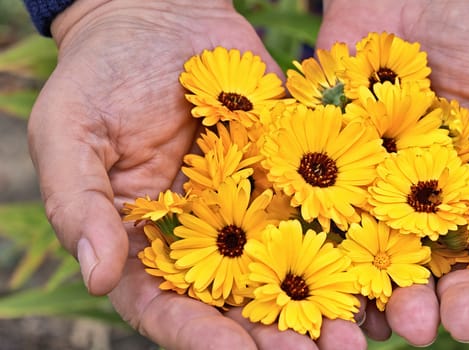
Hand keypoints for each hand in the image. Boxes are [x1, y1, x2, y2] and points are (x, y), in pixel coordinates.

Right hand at [27, 1, 365, 348]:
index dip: (201, 337)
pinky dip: (347, 245)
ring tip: (358, 332)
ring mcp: (251, 210)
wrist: (163, 22)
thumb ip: (76, 202)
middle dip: (278, 336)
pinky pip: (319, 214)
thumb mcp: (69, 131)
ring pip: (288, 270)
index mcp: (145, 244)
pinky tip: (378, 271)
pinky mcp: (289, 177)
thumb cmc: (101, 75)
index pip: (168, 308)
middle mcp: (204, 240)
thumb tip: (96, 276)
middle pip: (240, 305)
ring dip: (324, 306)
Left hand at [317, 0, 468, 343]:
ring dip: (398, 299)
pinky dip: (337, 260)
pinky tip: (343, 295)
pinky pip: (337, 224)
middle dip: (455, 303)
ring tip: (403, 322)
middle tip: (451, 326)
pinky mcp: (339, 174)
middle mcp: (442, 204)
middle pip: (451, 268)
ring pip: (394, 260)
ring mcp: (387, 193)